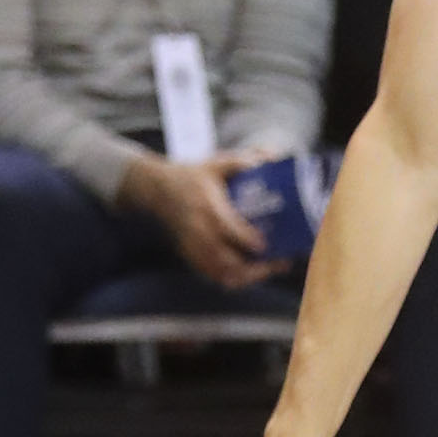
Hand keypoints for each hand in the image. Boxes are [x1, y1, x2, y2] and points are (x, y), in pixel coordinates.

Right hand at [121, 151, 283, 290]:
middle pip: (223, 257)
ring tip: (272, 268)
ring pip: (217, 270)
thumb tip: (274, 158)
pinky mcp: (188, 254)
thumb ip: (242, 161)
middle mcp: (197, 229)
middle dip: (252, 266)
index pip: (224, 227)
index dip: (244, 239)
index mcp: (205, 205)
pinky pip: (209, 273)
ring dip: (245, 276)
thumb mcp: (215, 164)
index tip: (264, 245)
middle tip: (281, 261)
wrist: (156, 189)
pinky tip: (252, 275)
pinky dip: (230, 278)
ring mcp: (191, 244)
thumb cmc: (191, 175)